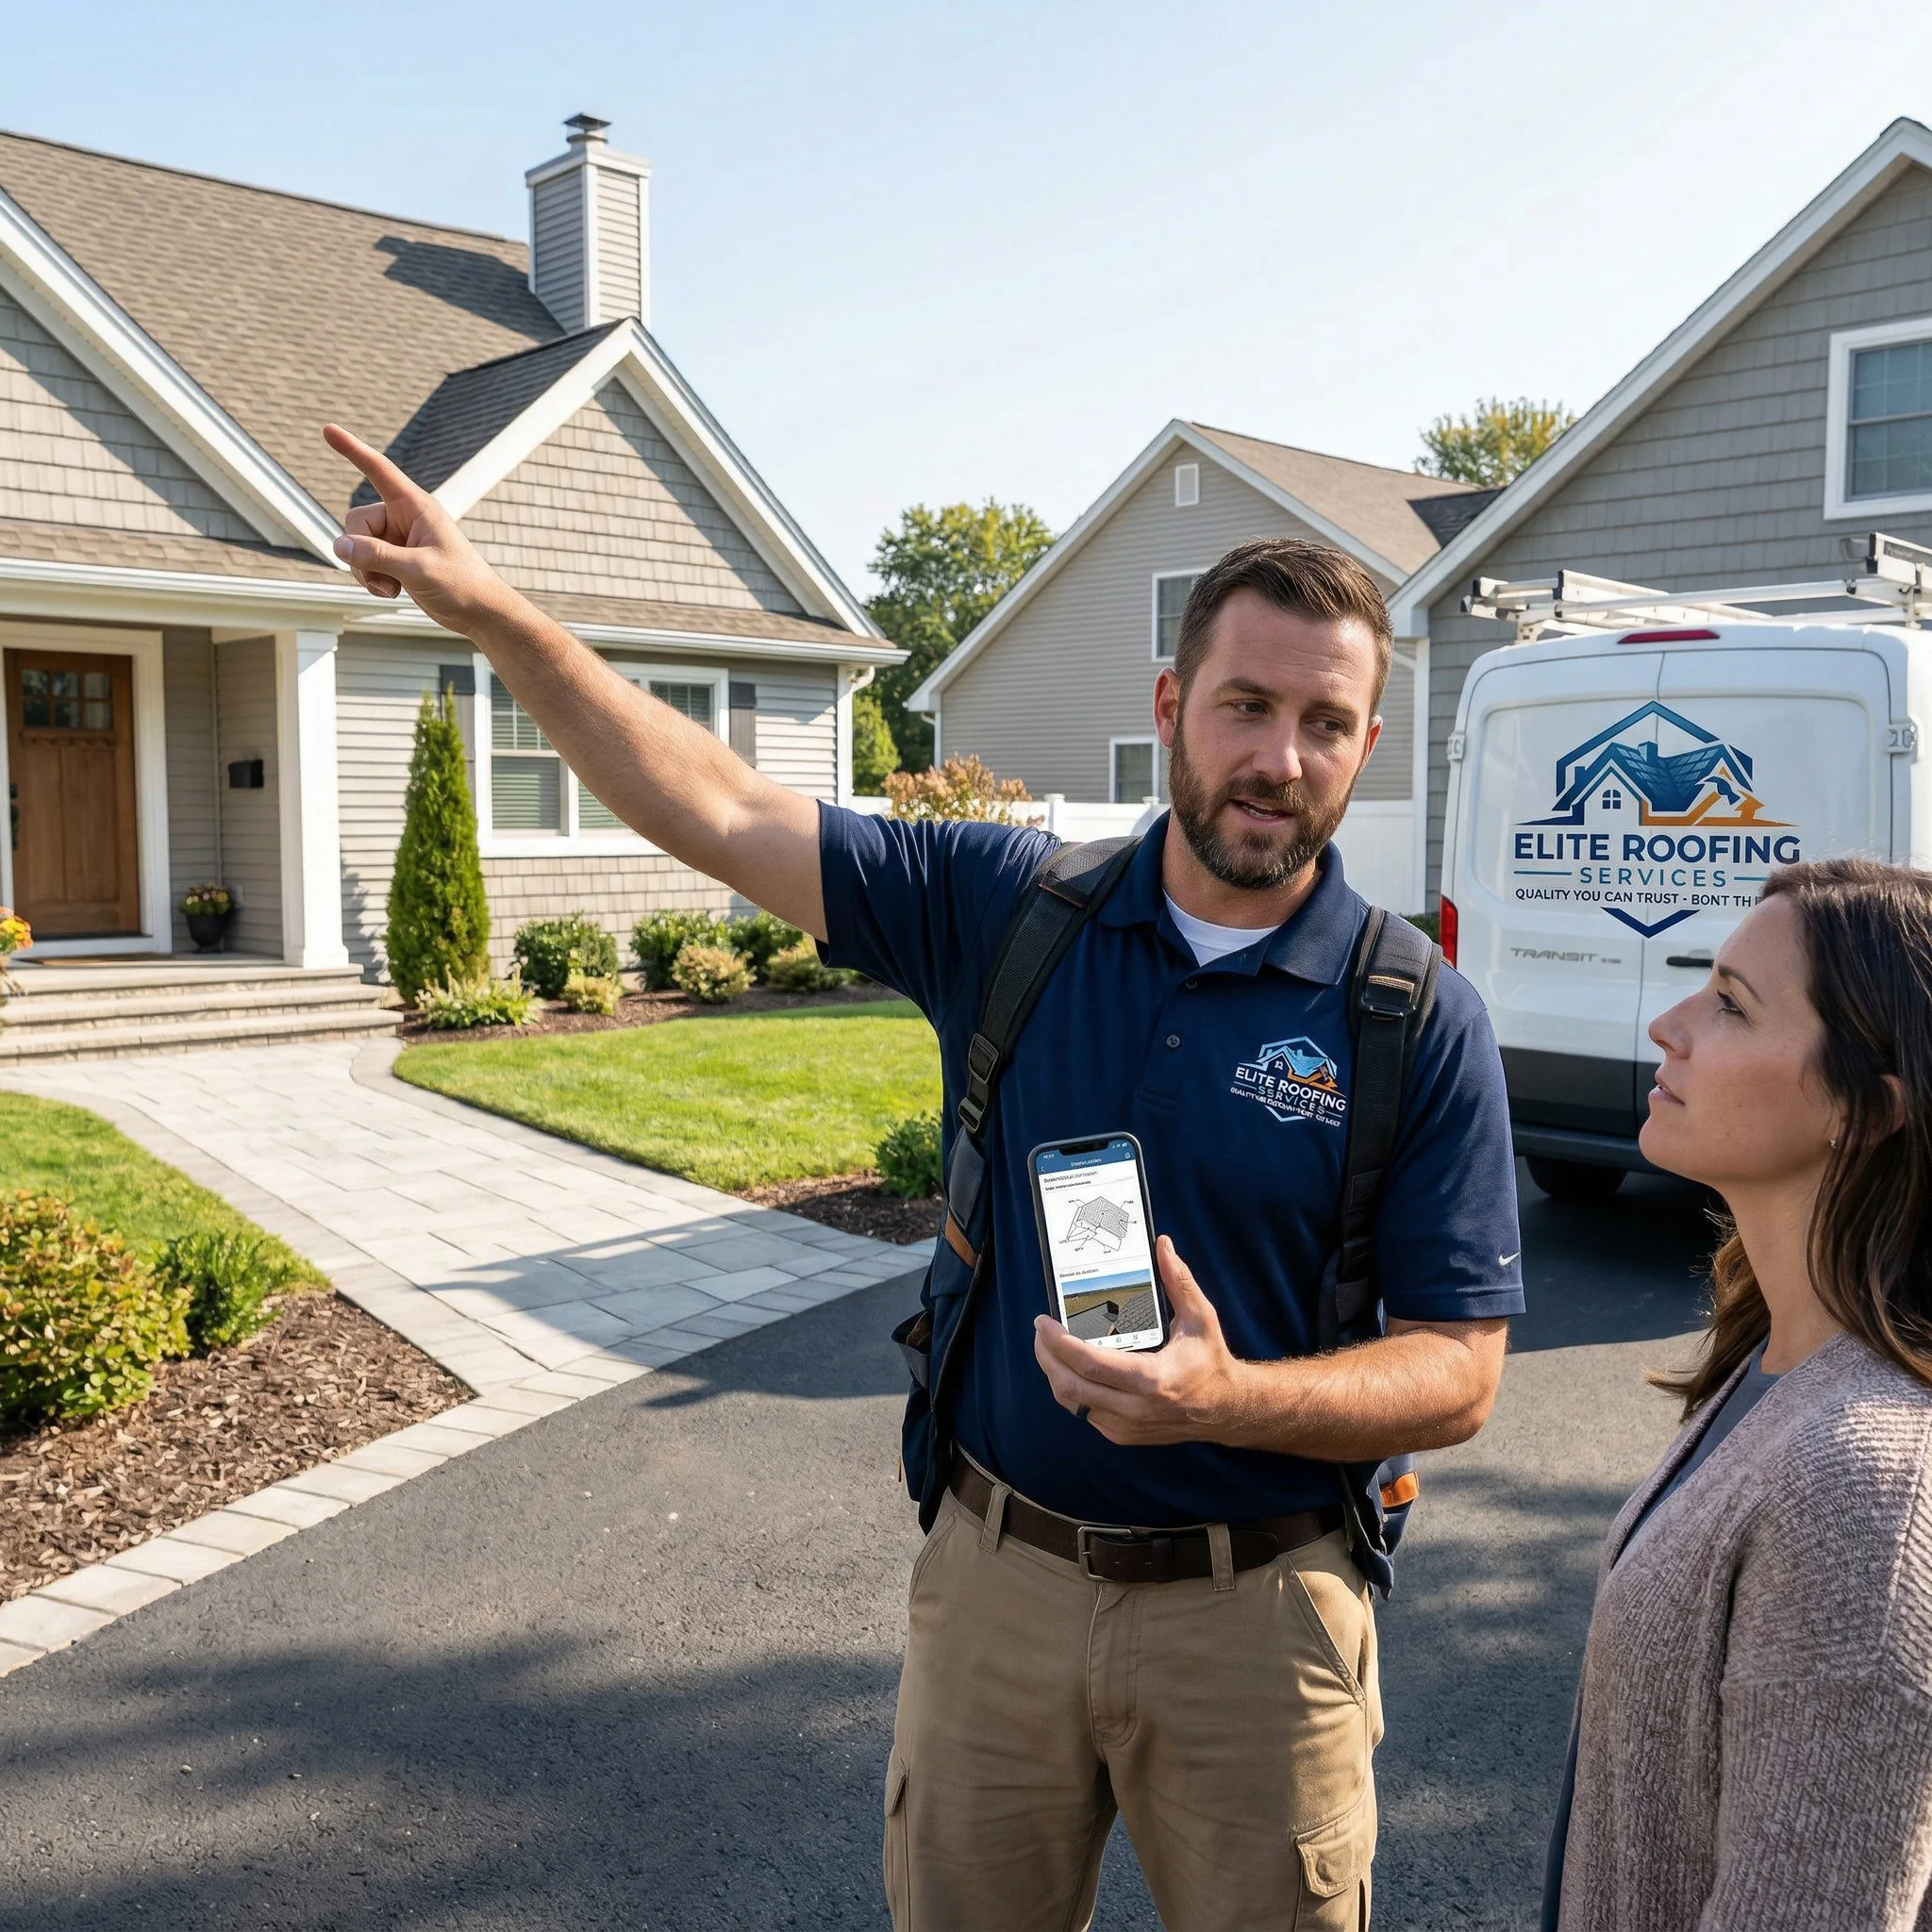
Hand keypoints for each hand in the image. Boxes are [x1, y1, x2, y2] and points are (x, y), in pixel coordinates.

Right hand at [322, 425, 521, 634]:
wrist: (480, 612)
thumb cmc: (462, 585)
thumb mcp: (418, 569)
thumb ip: (377, 556)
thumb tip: (339, 546)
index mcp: (417, 506)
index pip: (379, 470)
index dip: (352, 449)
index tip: (328, 429)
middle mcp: (405, 517)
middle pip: (356, 523)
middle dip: (359, 553)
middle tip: (381, 580)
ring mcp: (399, 538)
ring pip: (357, 546)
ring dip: (366, 571)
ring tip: (391, 589)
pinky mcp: (396, 558)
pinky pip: (365, 561)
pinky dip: (371, 578)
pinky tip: (392, 592)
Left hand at [1033, 1236, 1257, 1447]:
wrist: (1225, 1409)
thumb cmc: (1210, 1361)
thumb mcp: (1201, 1318)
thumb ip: (1179, 1281)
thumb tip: (1163, 1245)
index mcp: (1151, 1379)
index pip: (1089, 1363)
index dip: (1059, 1342)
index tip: (1043, 1322)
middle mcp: (1135, 1408)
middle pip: (1069, 1385)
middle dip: (1045, 1355)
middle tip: (1041, 1330)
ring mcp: (1126, 1426)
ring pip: (1071, 1402)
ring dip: (1053, 1372)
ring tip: (1050, 1346)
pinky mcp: (1122, 1435)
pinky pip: (1084, 1412)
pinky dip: (1070, 1389)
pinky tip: (1070, 1367)